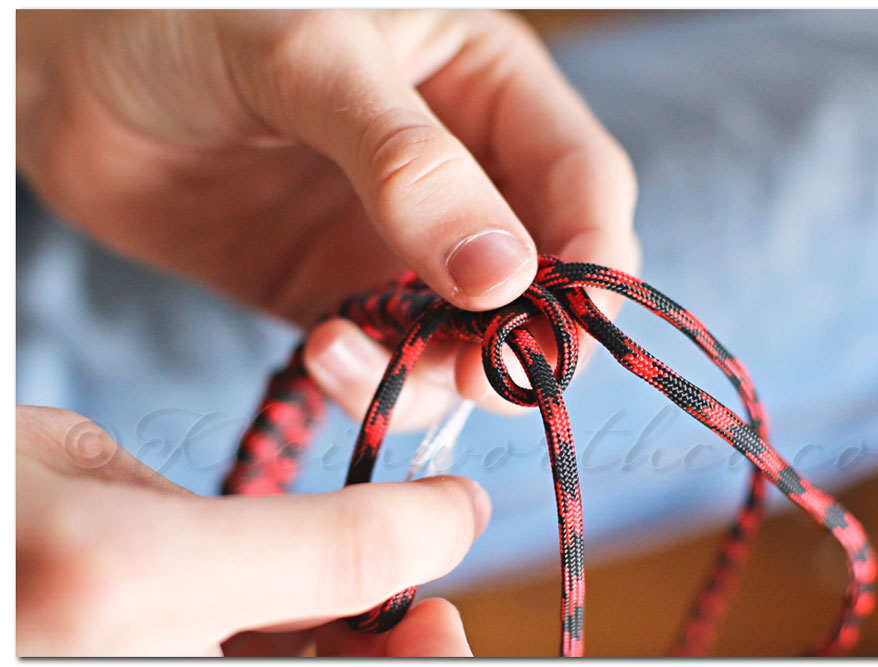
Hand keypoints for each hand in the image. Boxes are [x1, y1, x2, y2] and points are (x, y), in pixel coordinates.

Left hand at [16, 9, 638, 425]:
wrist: (67, 67)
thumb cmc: (186, 18)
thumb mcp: (310, 62)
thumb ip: (408, 164)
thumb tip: (505, 277)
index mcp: (485, 87)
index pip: (581, 181)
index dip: (592, 257)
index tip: (572, 326)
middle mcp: (461, 173)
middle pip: (541, 277)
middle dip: (521, 337)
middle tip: (480, 377)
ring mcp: (400, 241)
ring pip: (468, 337)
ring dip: (437, 375)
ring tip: (357, 356)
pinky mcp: (338, 293)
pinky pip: (388, 360)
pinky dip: (370, 381)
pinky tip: (322, 354)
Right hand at [16, 405, 489, 655]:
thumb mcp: (56, 458)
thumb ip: (184, 517)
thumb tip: (303, 562)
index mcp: (103, 575)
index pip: (347, 550)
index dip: (427, 525)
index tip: (455, 509)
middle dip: (403, 652)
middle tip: (430, 620)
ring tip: (370, 633)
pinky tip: (266, 644)